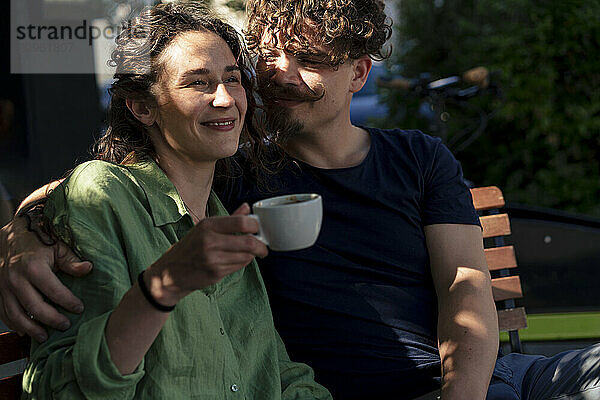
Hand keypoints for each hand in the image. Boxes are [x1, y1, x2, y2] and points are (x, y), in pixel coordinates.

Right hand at [0, 216, 91, 341]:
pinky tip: (25, 332)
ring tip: (45, 337)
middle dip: (51, 319)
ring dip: (31, 328)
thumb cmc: (39, 241)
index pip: (53, 290)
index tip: (79, 308)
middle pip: (34, 307)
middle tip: (65, 325)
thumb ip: (72, 261)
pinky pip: (4, 313)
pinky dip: (14, 324)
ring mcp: (5, 287)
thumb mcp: (58, 246)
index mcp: (33, 267)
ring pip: (16, 315)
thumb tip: (88, 269)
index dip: (67, 302)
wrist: (12, 237)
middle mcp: (16, 279)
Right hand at [146, 203, 267, 304]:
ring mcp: (212, 258)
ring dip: (251, 256)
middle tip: (263, 248)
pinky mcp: (215, 272)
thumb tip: (248, 207)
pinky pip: (239, 266)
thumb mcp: (205, 228)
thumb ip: (229, 219)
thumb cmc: (191, 247)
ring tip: (247, 254)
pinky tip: (235, 261)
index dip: (256, 226)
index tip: (259, 229)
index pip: (241, 222)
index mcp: (208, 225)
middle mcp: (210, 240)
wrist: (170, 272)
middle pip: (248, 242)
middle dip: (261, 246)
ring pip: (246, 256)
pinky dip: (242, 263)